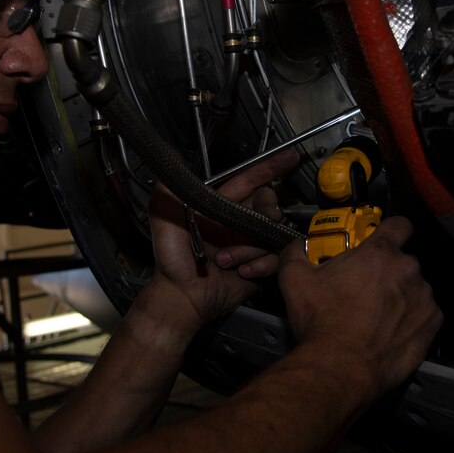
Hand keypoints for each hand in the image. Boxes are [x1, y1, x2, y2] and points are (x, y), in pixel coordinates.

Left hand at [146, 149, 300, 333]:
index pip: (249, 180)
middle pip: (268, 205)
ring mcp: (251, 243)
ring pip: (272, 234)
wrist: (182, 295)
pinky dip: (260, 265)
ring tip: (224, 261)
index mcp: (221, 207)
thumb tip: (173, 160)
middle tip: (247, 227)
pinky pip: (276, 258)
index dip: (269, 167)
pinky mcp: (260, 265)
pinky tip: (242, 272)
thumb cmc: (171, 260)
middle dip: (264, 213)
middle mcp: (238, 222)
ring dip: (250, 248)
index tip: (290, 157)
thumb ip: (169, 188)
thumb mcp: (163, 217)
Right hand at [277, 216, 441, 397]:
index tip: (382, 241)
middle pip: (403, 261)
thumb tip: (297, 247)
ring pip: (414, 288)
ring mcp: (423, 297)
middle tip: (365, 288)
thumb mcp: (295, 280)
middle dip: (387, 271)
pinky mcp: (431, 324)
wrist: (341, 366)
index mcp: (379, 253)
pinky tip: (390, 330)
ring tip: (376, 315)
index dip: (391, 230)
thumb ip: (296, 253)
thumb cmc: (322, 323)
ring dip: (400, 296)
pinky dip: (411, 319)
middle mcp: (407, 270)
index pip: (399, 225)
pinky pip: (425, 313)